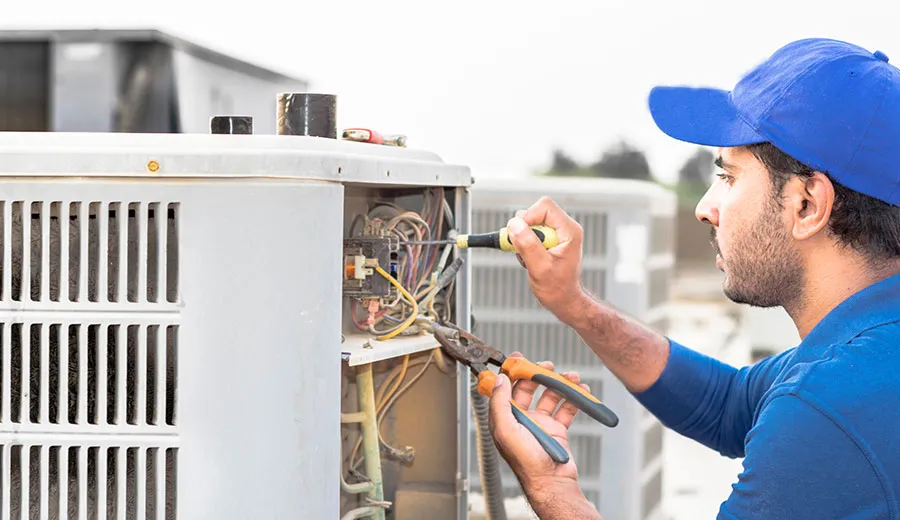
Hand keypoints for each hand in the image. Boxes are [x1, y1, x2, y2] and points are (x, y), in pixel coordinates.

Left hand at [489, 354, 598, 517]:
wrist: (552, 482)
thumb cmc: (526, 462)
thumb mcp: (507, 430)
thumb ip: (500, 403)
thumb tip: (499, 380)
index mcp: (506, 418)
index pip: (505, 389)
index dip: (510, 372)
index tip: (517, 358)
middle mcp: (522, 419)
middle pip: (528, 389)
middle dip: (537, 374)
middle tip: (547, 365)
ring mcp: (540, 423)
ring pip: (549, 396)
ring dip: (559, 384)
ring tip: (572, 376)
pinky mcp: (557, 429)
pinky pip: (566, 408)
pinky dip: (574, 398)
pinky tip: (581, 390)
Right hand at [507, 197, 585, 322]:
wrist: (564, 300)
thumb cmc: (558, 288)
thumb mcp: (540, 268)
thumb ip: (528, 245)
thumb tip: (515, 225)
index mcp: (569, 231)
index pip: (545, 207)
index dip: (528, 217)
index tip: (518, 234)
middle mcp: (565, 227)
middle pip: (535, 212)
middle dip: (523, 231)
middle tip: (522, 250)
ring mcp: (557, 232)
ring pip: (529, 222)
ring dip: (522, 239)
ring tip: (529, 258)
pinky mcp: (548, 238)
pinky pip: (529, 232)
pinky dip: (523, 244)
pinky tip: (530, 259)